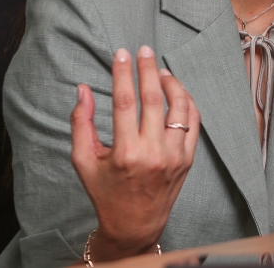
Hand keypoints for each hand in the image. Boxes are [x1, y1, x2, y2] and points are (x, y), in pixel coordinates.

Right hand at [70, 46, 199, 260]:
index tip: (121, 54)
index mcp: (126, 153)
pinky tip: (175, 91)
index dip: (123, 73)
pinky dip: (186, 102)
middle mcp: (154, 152)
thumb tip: (82, 89)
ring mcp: (175, 155)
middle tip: (144, 50)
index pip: (125, 102)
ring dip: (171, 84)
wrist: (135, 223)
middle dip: (148, 69)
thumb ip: (81, 123)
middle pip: (153, 98)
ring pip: (179, 107)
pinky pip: (193, 121)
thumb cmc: (105, 191)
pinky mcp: (188, 158)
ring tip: (160, 70)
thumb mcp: (83, 161)